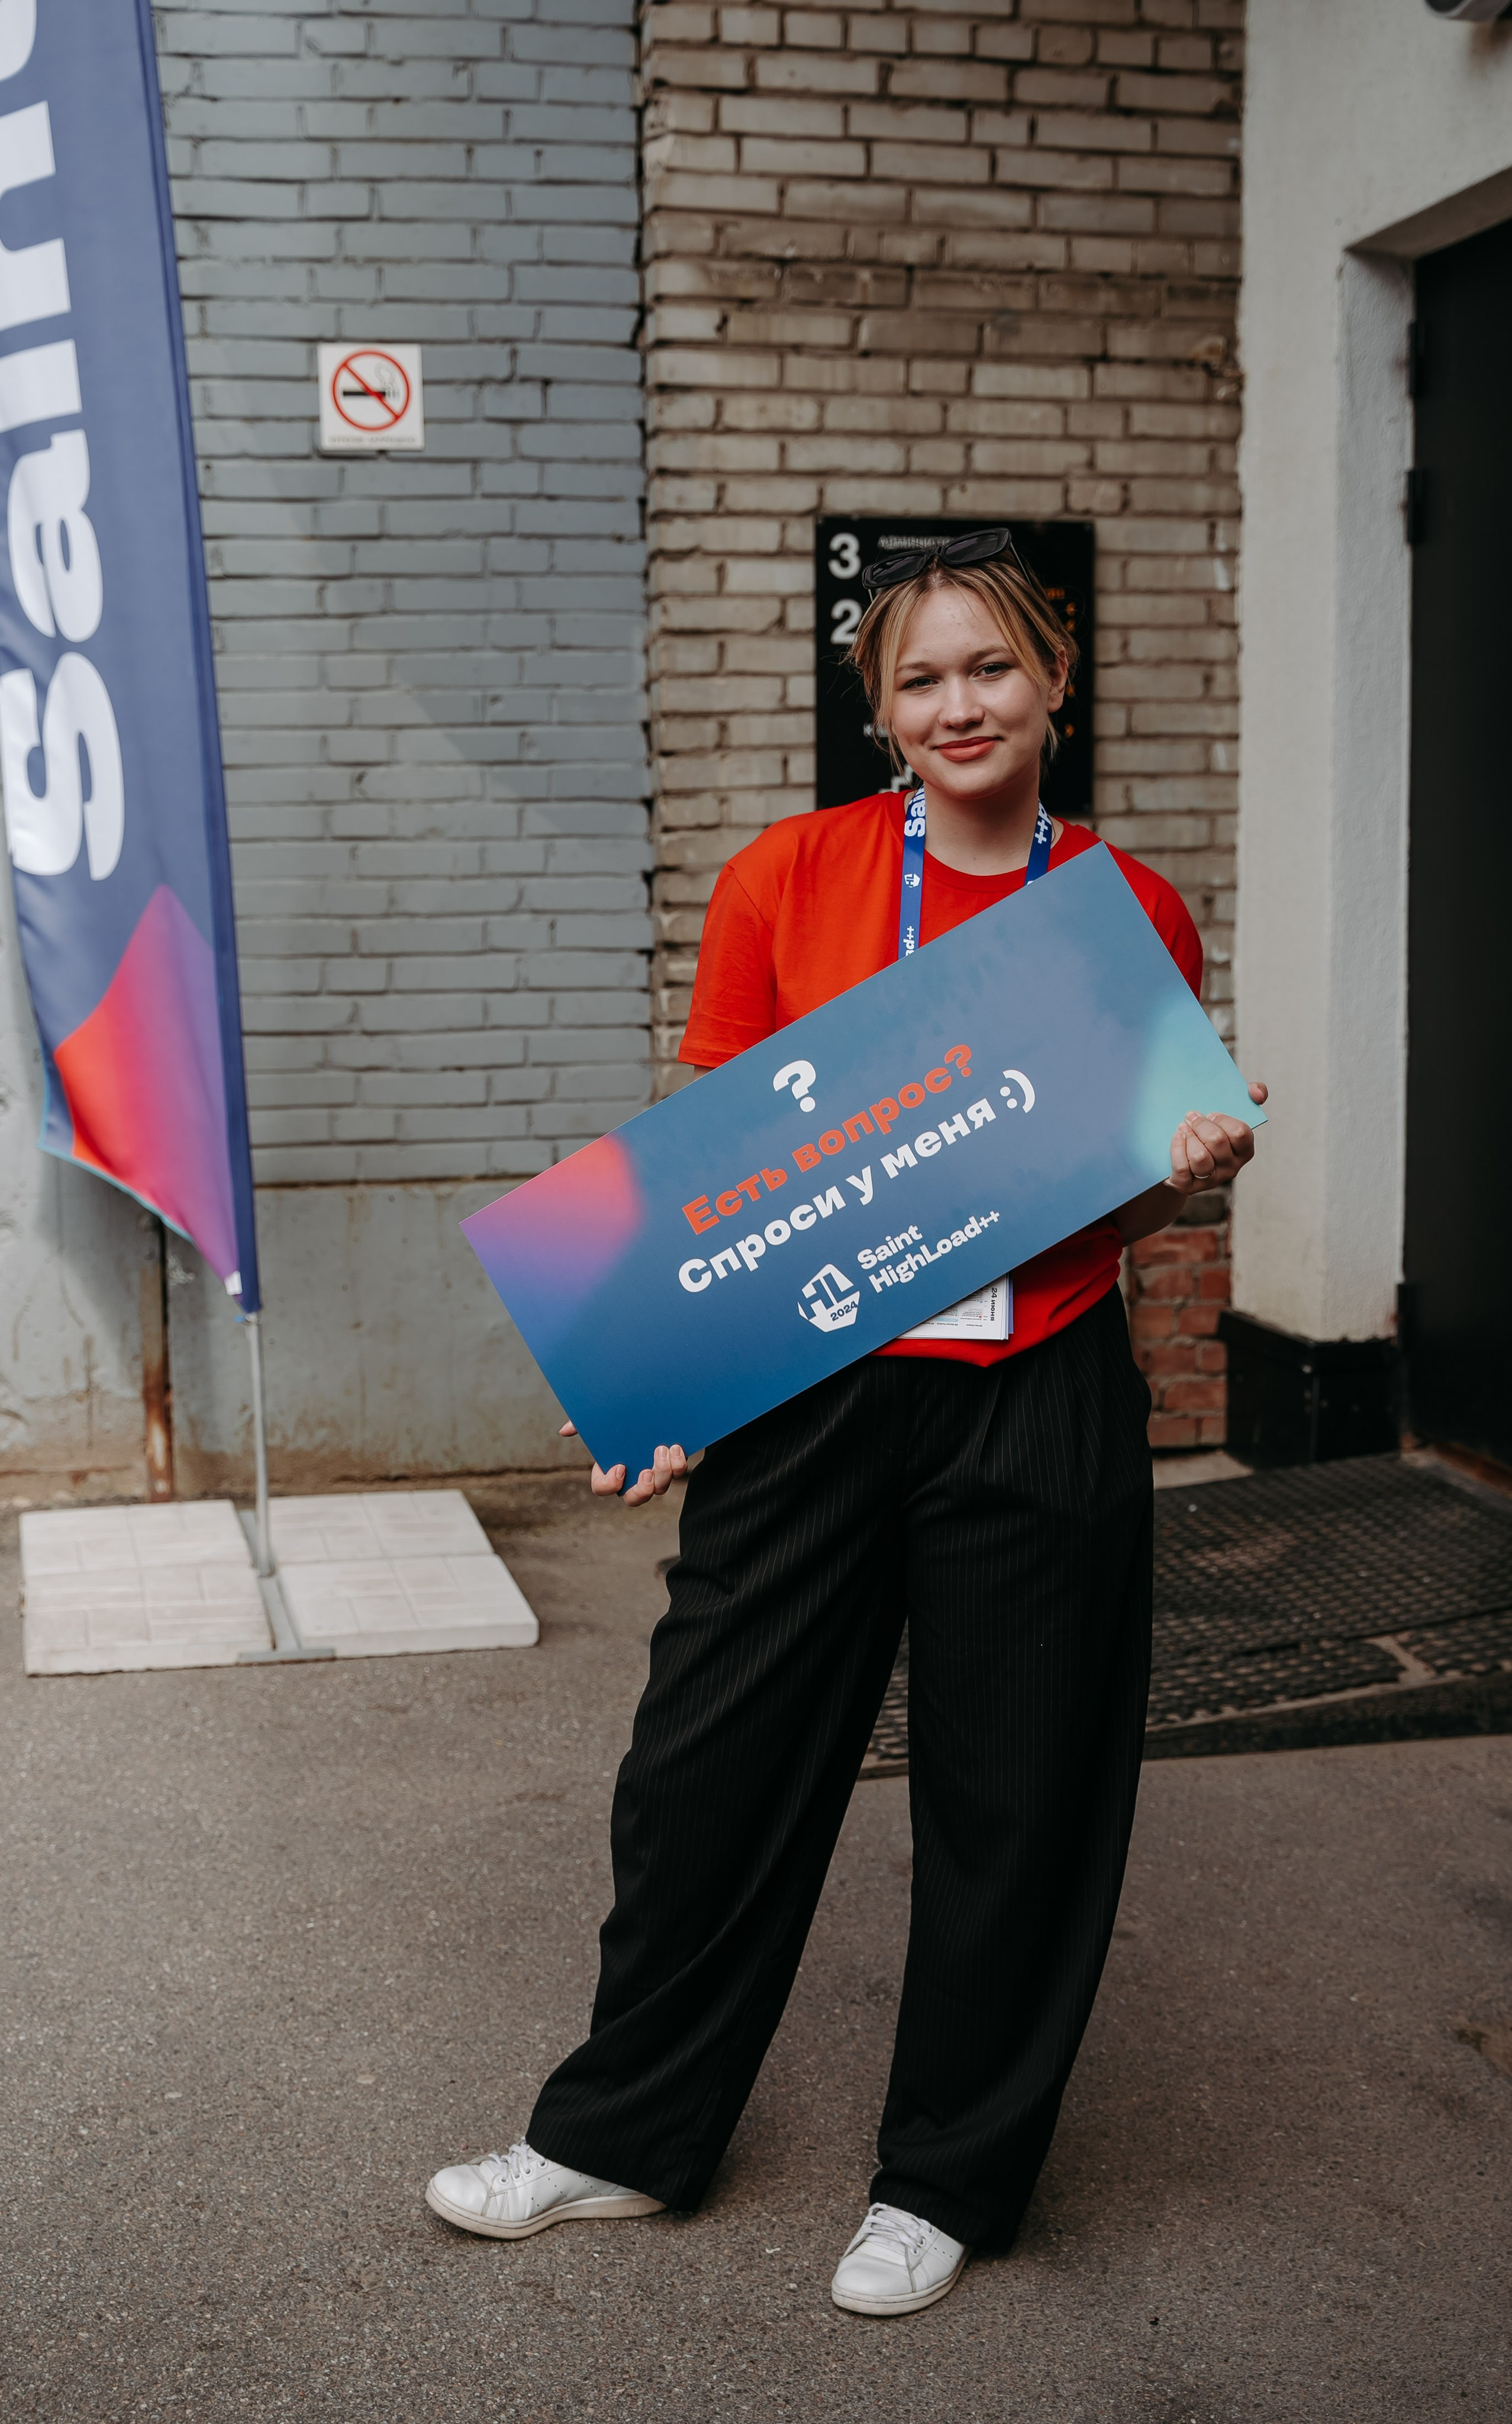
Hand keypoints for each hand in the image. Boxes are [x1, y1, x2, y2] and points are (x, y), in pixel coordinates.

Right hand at [559, 1421, 687, 1504]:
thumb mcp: (601, 1420)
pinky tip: (676, 1448)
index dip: (610, 1484)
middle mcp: (633, 1477)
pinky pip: (678, 1474)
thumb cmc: (622, 1419)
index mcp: (610, 1469)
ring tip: (662, 1450)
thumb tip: (564, 1431)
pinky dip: (678, 1464)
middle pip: (635, 1499)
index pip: (603, 1489)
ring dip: (662, 1473)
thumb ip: (582, 1424)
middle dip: (642, 1490)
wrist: (652, 1408)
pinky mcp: (673, 1464)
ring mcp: (655, 1473)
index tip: (619, 1467)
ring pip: (659, 1488)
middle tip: (646, 1472)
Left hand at [1168, 1080, 1267, 1193]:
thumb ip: (1253, 1095)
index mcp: (1245, 1150)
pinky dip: (1176, 1148)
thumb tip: (1256, 1092)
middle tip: (1190, 1117)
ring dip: (1188, 1137)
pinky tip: (1176, 1138)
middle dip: (1200, 1124)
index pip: (1240, 1132)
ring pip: (1199, 1156)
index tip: (1209, 1114)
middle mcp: (1232, 1168)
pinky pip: (1182, 1168)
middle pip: (1217, 1141)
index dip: (1222, 1119)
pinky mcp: (1189, 1186)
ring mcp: (1211, 1180)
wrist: (1180, 1158)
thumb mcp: (1230, 1113)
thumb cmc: (1209, 1131)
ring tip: (1182, 1128)